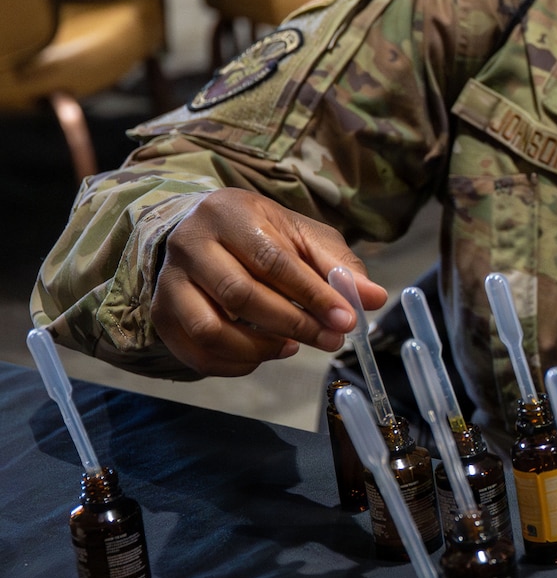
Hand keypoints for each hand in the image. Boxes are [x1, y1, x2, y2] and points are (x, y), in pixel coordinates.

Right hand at [153, 189, 386, 375]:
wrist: (204, 231)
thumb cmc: (262, 234)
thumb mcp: (304, 237)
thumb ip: (339, 267)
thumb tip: (375, 298)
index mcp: (230, 213)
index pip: (273, 261)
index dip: (313, 295)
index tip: (348, 320)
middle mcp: (190, 244)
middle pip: (240, 295)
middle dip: (294, 324)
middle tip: (331, 340)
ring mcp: (169, 281)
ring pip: (210, 329)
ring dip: (259, 348)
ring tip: (293, 346)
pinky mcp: (161, 314)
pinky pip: (195, 352)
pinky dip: (234, 364)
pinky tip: (264, 355)